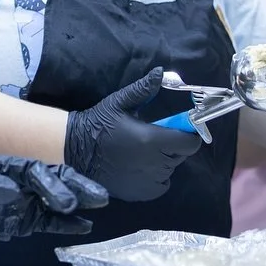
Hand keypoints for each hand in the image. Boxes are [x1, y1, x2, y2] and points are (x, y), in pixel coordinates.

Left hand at [0, 156, 107, 239]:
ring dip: (74, 205)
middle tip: (99, 197)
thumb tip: (13, 191)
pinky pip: (42, 222)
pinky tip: (81, 226)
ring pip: (51, 202)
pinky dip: (62, 225)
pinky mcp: (13, 222)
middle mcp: (14, 182)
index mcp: (2, 167)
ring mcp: (15, 203)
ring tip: (98, 207)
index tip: (69, 196)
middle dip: (75, 188)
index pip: (34, 172)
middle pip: (50, 182)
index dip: (54, 182)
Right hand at [64, 68, 203, 201]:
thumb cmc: (99, 124)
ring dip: (163, 161)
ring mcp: (148, 181)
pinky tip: (140, 167)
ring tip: (142, 152)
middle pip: (180, 155)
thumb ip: (143, 89)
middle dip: (172, 145)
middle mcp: (155, 163)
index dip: (187, 135)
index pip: (190, 143)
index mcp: (152, 139)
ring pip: (170, 170)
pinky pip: (161, 184)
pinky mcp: (141, 193)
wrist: (76, 150)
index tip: (176, 129)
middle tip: (153, 137)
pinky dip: (156, 177)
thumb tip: (161, 72)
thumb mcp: (119, 103)